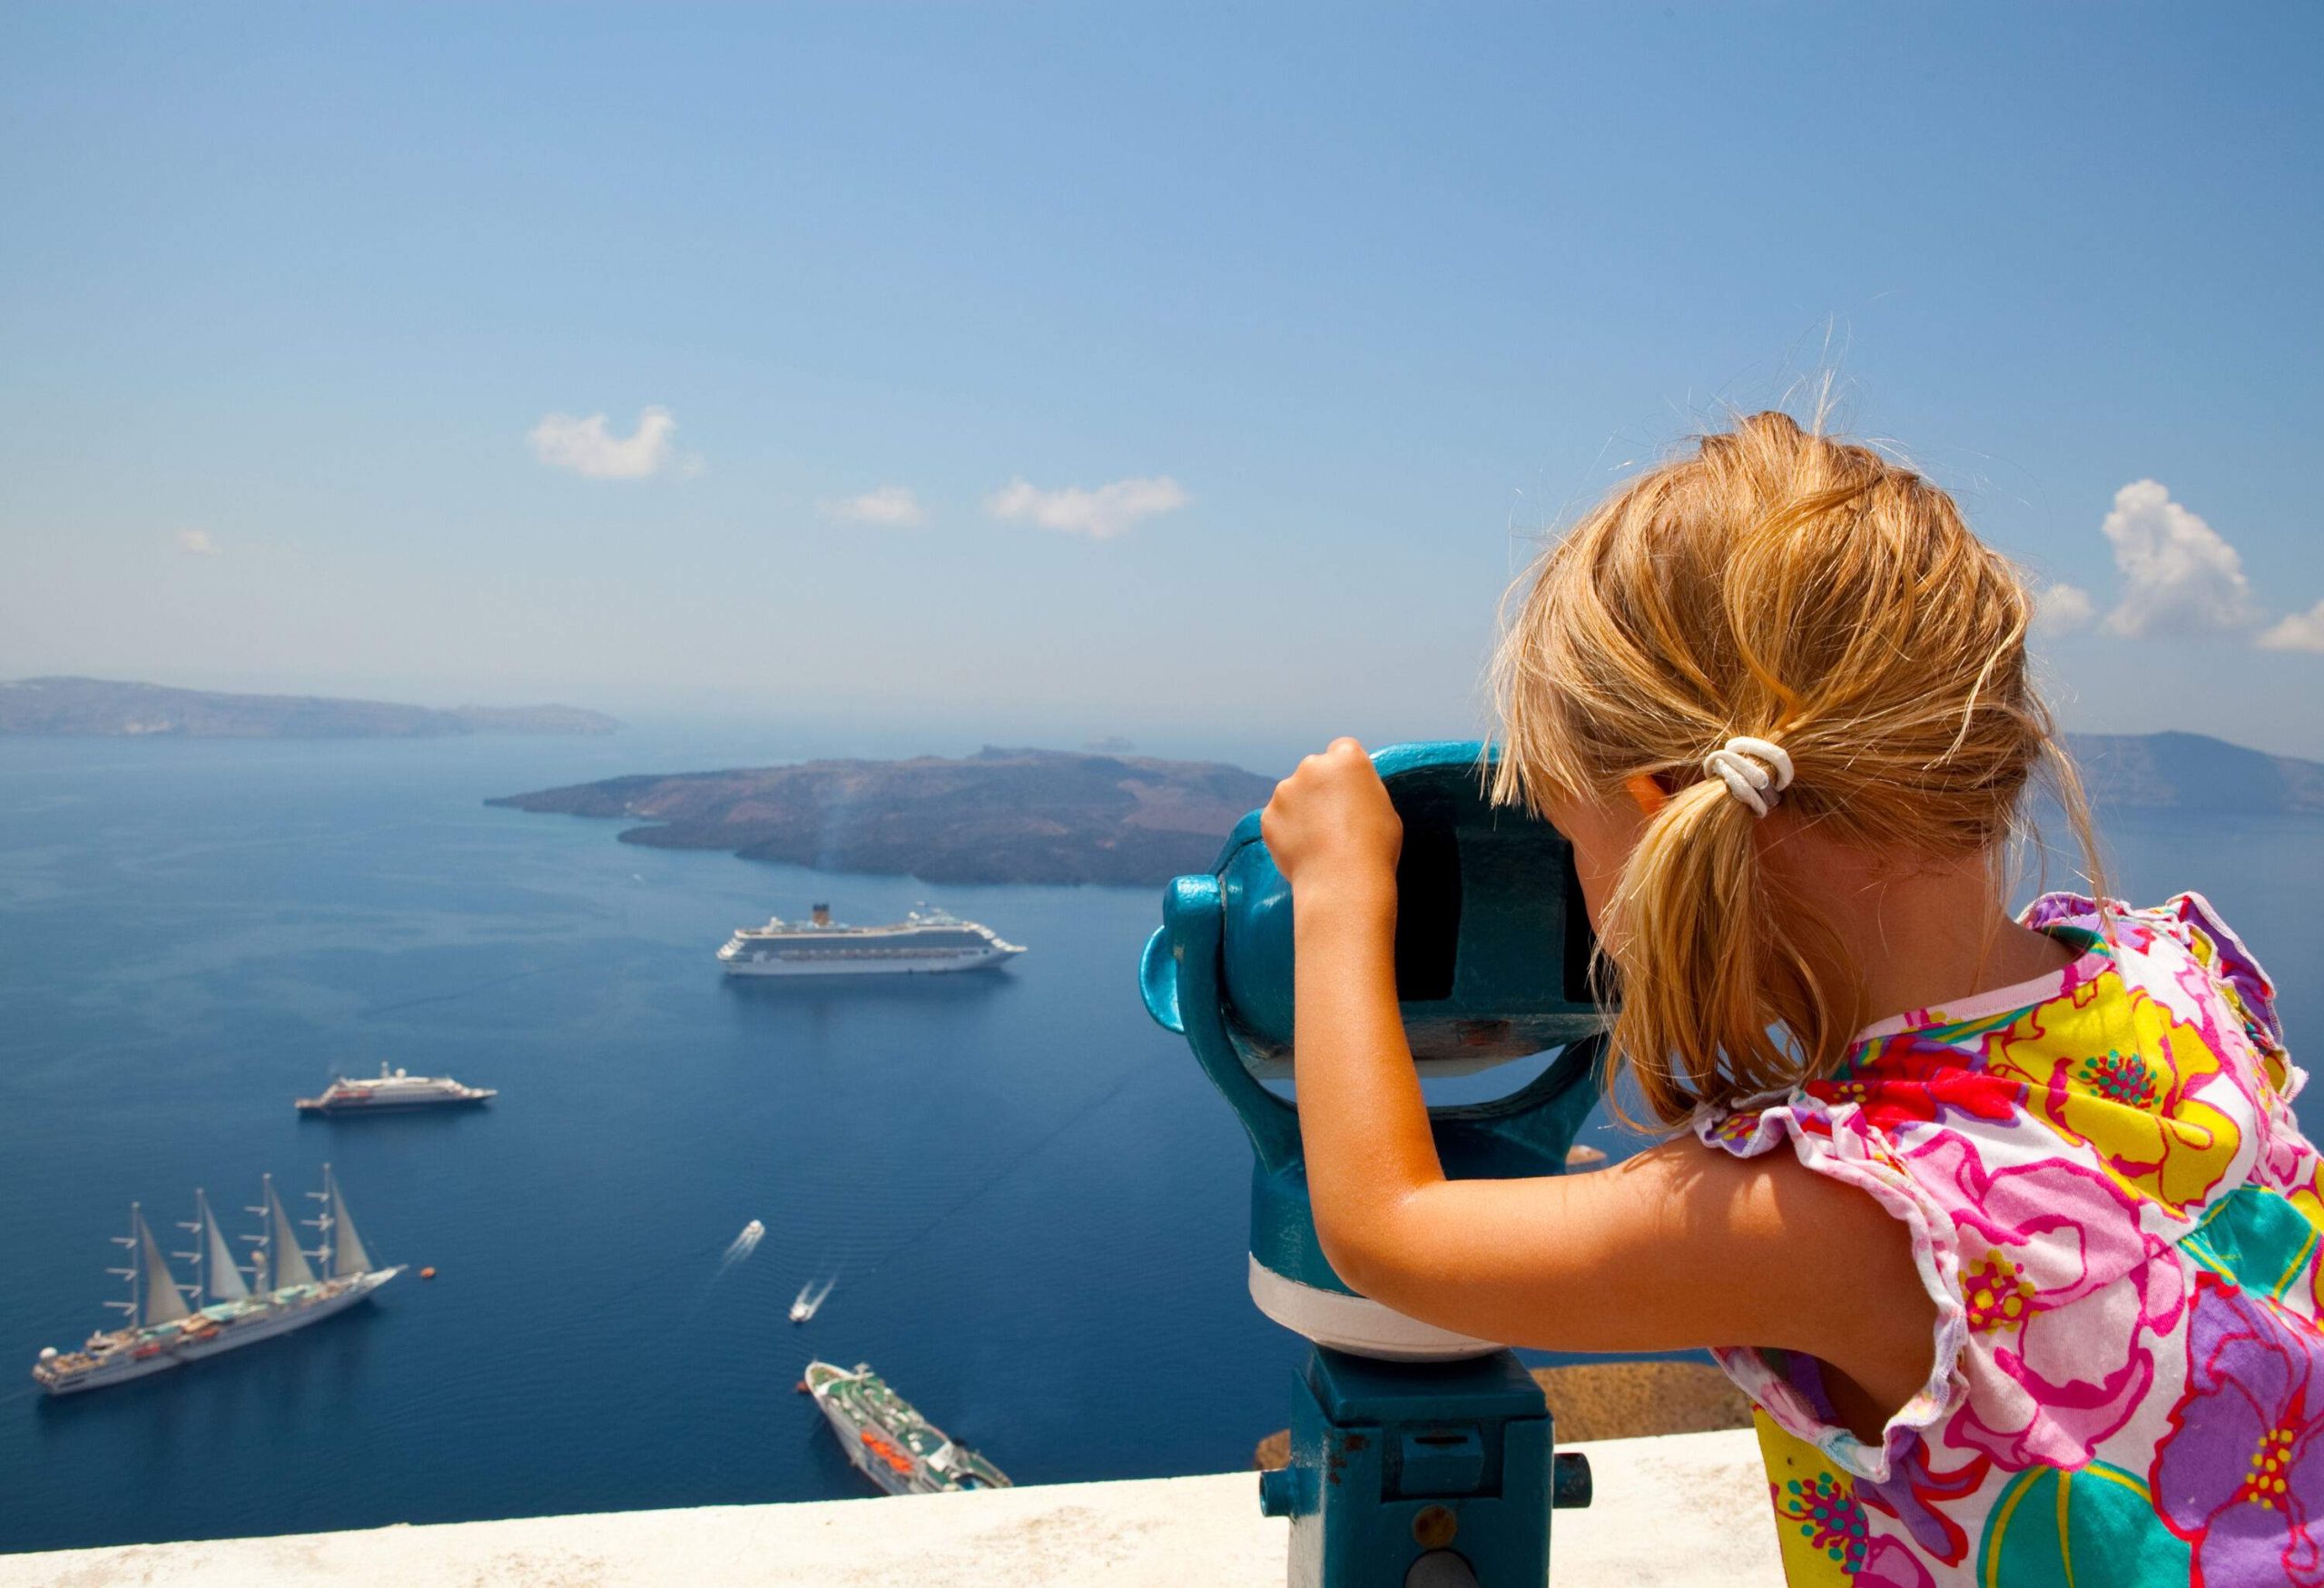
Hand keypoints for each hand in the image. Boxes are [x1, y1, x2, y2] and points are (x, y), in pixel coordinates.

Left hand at [1261, 738, 1401, 906]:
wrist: (1343, 882)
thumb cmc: (1374, 849)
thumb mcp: (1384, 808)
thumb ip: (1363, 790)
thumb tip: (1351, 791)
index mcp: (1347, 758)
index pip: (1342, 750)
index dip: (1346, 771)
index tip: (1348, 789)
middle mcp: (1312, 766)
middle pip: (1314, 769)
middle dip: (1320, 787)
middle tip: (1333, 819)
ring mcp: (1285, 790)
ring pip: (1293, 794)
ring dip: (1301, 809)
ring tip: (1319, 840)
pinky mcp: (1268, 815)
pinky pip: (1278, 818)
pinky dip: (1287, 830)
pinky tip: (1304, 849)